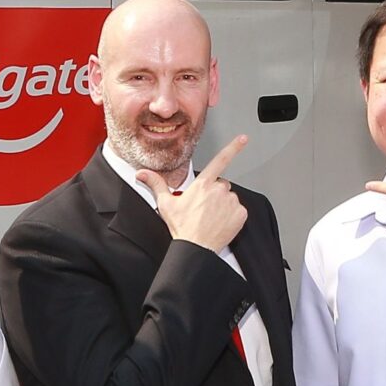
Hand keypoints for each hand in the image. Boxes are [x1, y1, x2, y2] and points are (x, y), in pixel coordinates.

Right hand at [156, 134, 248, 253]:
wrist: (196, 247)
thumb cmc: (182, 227)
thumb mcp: (166, 204)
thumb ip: (156, 184)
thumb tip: (142, 174)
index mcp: (203, 184)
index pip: (220, 160)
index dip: (233, 147)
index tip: (243, 138)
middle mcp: (219, 190)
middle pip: (221, 185)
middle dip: (215, 193)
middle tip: (203, 207)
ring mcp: (231, 202)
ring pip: (230, 198)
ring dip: (223, 204)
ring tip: (210, 217)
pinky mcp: (240, 214)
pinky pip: (238, 210)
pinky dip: (232, 215)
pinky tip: (220, 222)